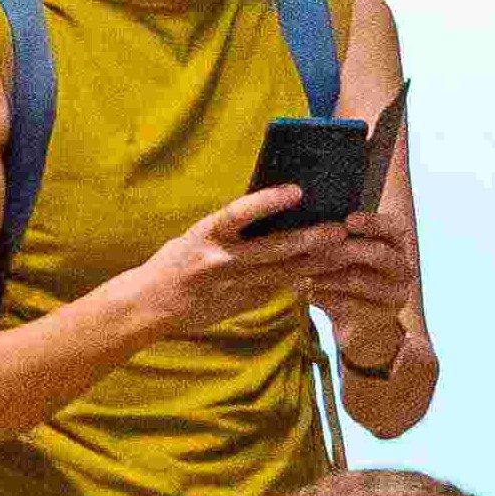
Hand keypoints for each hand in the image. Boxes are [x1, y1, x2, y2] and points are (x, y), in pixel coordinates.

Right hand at [127, 183, 321, 342]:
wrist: (151, 305)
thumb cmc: (174, 262)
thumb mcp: (196, 236)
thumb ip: (231, 227)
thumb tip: (272, 206)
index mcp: (206, 234)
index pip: (239, 213)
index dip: (269, 202)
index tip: (297, 190)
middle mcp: (221, 259)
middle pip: (273, 248)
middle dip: (309, 239)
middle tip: (339, 229)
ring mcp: (235, 283)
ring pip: (284, 272)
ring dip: (316, 262)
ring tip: (342, 251)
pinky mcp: (243, 302)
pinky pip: (278, 289)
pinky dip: (302, 281)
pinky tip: (324, 275)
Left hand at [292, 191, 420, 351]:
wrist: (361, 326)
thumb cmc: (348, 279)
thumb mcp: (347, 256)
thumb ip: (337, 236)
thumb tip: (304, 210)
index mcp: (396, 246)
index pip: (393, 228)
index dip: (372, 222)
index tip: (348, 220)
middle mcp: (402, 268)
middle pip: (378, 253)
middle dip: (341, 248)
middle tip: (312, 246)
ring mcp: (394, 295)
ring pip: (359, 279)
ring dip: (325, 273)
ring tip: (298, 271)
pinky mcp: (379, 318)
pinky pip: (350, 305)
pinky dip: (325, 296)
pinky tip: (306, 293)